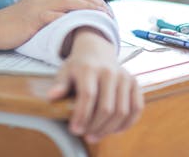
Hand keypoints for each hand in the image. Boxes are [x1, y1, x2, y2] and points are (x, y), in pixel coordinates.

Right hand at [0, 0, 110, 49]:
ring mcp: (40, 4)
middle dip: (98, 3)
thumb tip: (77, 20)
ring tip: (102, 19)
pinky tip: (81, 25)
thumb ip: (56, 12)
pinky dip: (70, 19)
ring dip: (89, 9)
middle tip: (111, 15)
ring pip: (71, 1)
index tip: (108, 10)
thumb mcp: (39, 14)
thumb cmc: (17, 24)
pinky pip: (55, 15)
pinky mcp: (34, 17)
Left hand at [48, 28, 143, 143]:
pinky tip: (114, 130)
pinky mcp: (135, 83)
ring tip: (96, 135)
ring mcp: (125, 77)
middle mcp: (110, 71)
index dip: (82, 115)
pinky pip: (136, 108)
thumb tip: (52, 97)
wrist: (97, 52)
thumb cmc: (79, 66)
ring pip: (122, 111)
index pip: (88, 95)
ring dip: (109, 129)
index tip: (74, 130)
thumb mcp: (65, 71)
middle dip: (95, 126)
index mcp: (90, 68)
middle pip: (106, 107)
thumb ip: (60, 85)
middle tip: (85, 135)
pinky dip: (127, 123)